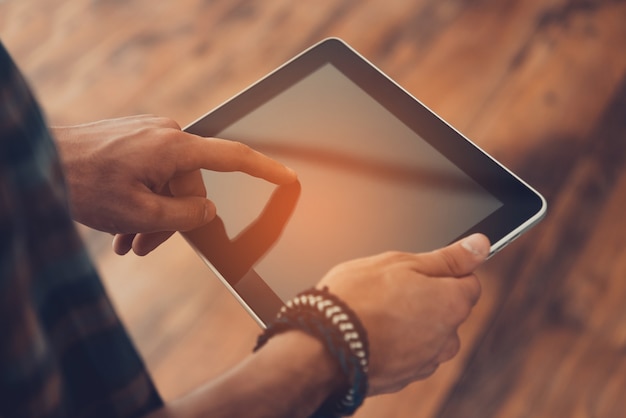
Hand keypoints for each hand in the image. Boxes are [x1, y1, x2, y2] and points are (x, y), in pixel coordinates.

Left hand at [53, 115, 296, 255]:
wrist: (38, 161)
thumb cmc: (84, 184)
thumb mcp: (140, 213)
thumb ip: (186, 216)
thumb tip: (208, 210)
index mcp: (176, 148)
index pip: (235, 158)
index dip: (267, 170)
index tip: (289, 178)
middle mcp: (168, 134)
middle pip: (191, 186)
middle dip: (171, 221)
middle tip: (140, 249)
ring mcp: (151, 134)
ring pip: (169, 184)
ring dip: (152, 215)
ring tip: (125, 243)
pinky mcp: (136, 139)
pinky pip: (153, 173)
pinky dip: (142, 200)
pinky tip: (120, 226)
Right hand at [317, 233, 488, 394]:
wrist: (323, 345)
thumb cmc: (358, 299)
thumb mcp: (402, 263)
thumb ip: (447, 257)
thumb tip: (480, 245)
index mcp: (452, 304)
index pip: (469, 283)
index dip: (445, 272)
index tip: (422, 270)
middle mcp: (447, 338)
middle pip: (448, 312)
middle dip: (427, 300)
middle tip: (391, 289)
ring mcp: (425, 363)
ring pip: (427, 336)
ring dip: (411, 325)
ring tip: (377, 313)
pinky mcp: (403, 379)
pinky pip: (407, 355)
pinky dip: (395, 345)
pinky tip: (370, 333)